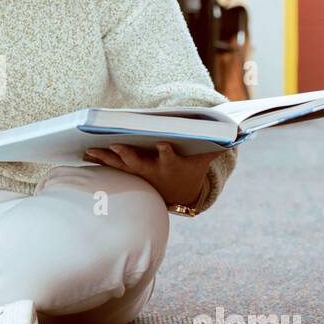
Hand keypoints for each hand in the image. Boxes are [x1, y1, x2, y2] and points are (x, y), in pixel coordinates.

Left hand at [84, 142, 211, 208]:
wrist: (181, 193)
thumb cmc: (192, 167)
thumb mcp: (205, 157)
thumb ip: (217, 143)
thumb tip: (239, 130)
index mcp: (172, 165)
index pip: (170, 157)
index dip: (167, 152)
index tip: (163, 144)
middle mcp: (153, 171)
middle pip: (139, 163)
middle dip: (128, 155)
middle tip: (117, 146)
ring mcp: (139, 174)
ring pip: (120, 166)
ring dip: (105, 159)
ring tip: (89, 150)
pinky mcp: (129, 174)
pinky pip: (112, 168)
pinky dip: (99, 162)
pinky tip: (84, 154)